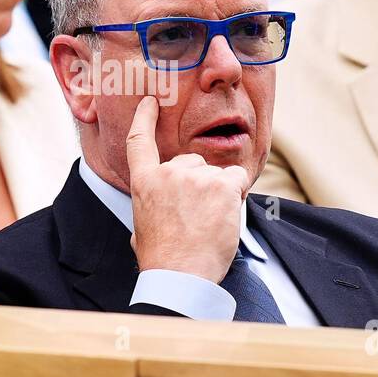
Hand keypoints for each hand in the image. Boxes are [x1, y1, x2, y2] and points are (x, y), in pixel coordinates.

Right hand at [125, 96, 248, 282]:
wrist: (181, 274)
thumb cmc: (162, 259)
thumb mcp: (141, 229)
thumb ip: (149, 210)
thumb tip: (149, 220)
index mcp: (144, 183)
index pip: (139, 141)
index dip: (144, 118)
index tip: (151, 102)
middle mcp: (168, 173)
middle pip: (191, 161)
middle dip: (199, 182)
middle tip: (198, 215)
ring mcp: (196, 177)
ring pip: (216, 174)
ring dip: (219, 193)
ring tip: (210, 223)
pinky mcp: (222, 185)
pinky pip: (237, 179)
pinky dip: (238, 194)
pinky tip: (227, 214)